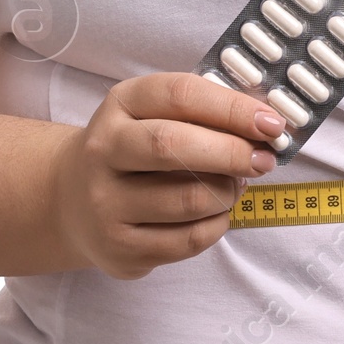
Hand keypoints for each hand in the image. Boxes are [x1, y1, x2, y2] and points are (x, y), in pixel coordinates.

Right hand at [51, 72, 285, 278]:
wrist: (73, 199)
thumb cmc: (135, 149)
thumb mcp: (154, 113)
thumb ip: (203, 112)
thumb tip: (266, 127)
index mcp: (120, 105)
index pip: (179, 95)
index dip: (231, 108)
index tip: (270, 123)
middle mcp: (103, 150)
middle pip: (174, 146)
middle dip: (232, 152)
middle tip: (264, 159)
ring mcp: (106, 203)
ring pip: (187, 200)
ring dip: (228, 192)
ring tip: (236, 184)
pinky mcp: (119, 248)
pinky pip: (187, 240)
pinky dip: (216, 224)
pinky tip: (217, 212)